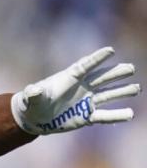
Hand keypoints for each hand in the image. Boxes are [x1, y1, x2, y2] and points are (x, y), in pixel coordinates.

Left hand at [11, 46, 140, 134]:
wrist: (34, 117)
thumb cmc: (31, 103)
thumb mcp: (30, 97)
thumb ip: (33, 93)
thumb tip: (33, 90)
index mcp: (68, 79)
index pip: (85, 66)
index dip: (97, 58)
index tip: (110, 50)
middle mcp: (81, 88)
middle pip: (101, 78)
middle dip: (116, 73)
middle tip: (131, 68)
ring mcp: (85, 101)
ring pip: (107, 94)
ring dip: (121, 91)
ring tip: (136, 88)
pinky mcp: (86, 116)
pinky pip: (104, 115)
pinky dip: (116, 116)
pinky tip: (130, 114)